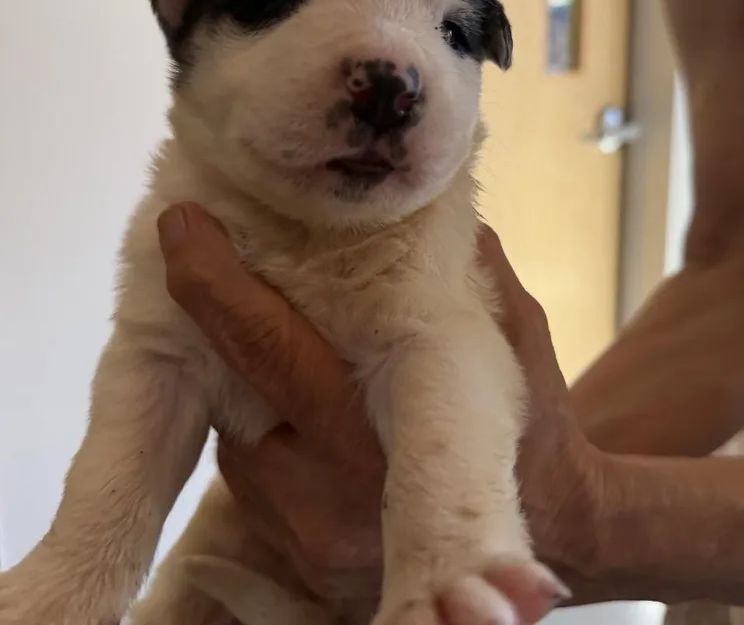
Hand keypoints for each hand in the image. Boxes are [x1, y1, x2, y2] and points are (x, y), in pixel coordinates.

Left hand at [158, 203, 597, 612]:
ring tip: (294, 352)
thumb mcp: (518, 339)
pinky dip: (261, 432)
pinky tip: (303, 415)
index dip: (219, 285)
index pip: (273, 348)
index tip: (183, 227)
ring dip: (244, 383)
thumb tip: (421, 203)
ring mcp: (309, 537)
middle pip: (235, 390)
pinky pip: (248, 475)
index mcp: (388, 435)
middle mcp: (335, 498)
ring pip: (234, 435)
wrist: (543, 533)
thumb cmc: (533, 428)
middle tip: (193, 245)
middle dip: (209, 312)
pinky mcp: (296, 557)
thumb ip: (470, 273)